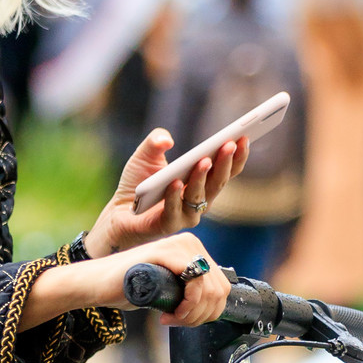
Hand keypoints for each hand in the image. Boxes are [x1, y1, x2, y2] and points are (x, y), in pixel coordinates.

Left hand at [85, 129, 248, 258]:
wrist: (118, 213)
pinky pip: (174, 211)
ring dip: (202, 178)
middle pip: (218, 182)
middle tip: (230, 143)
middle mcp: (200, 200)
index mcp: (203, 182)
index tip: (244, 136)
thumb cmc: (138, 183)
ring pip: (199, 197)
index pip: (227, 170)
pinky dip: (174, 197)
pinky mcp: (167, 226)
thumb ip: (155, 141)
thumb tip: (165, 139)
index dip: (238, 155)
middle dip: (225, 162)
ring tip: (203, 160)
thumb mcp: (145, 155)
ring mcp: (186, 215)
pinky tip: (175, 182)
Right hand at [116, 230, 230, 328]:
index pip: (223, 287)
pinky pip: (194, 283)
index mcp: (194, 249)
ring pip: (209, 290)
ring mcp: (178, 245)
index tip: (186, 320)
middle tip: (177, 322)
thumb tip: (213, 305)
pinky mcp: (165, 253)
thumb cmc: (130, 287)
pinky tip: (168, 314)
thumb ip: (190, 289)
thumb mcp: (170, 288)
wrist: (99, 284)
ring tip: (171, 319)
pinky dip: (187, 305)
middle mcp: (190, 243)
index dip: (210, 312)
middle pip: (219, 290)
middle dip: (200, 316)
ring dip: (193, 314)